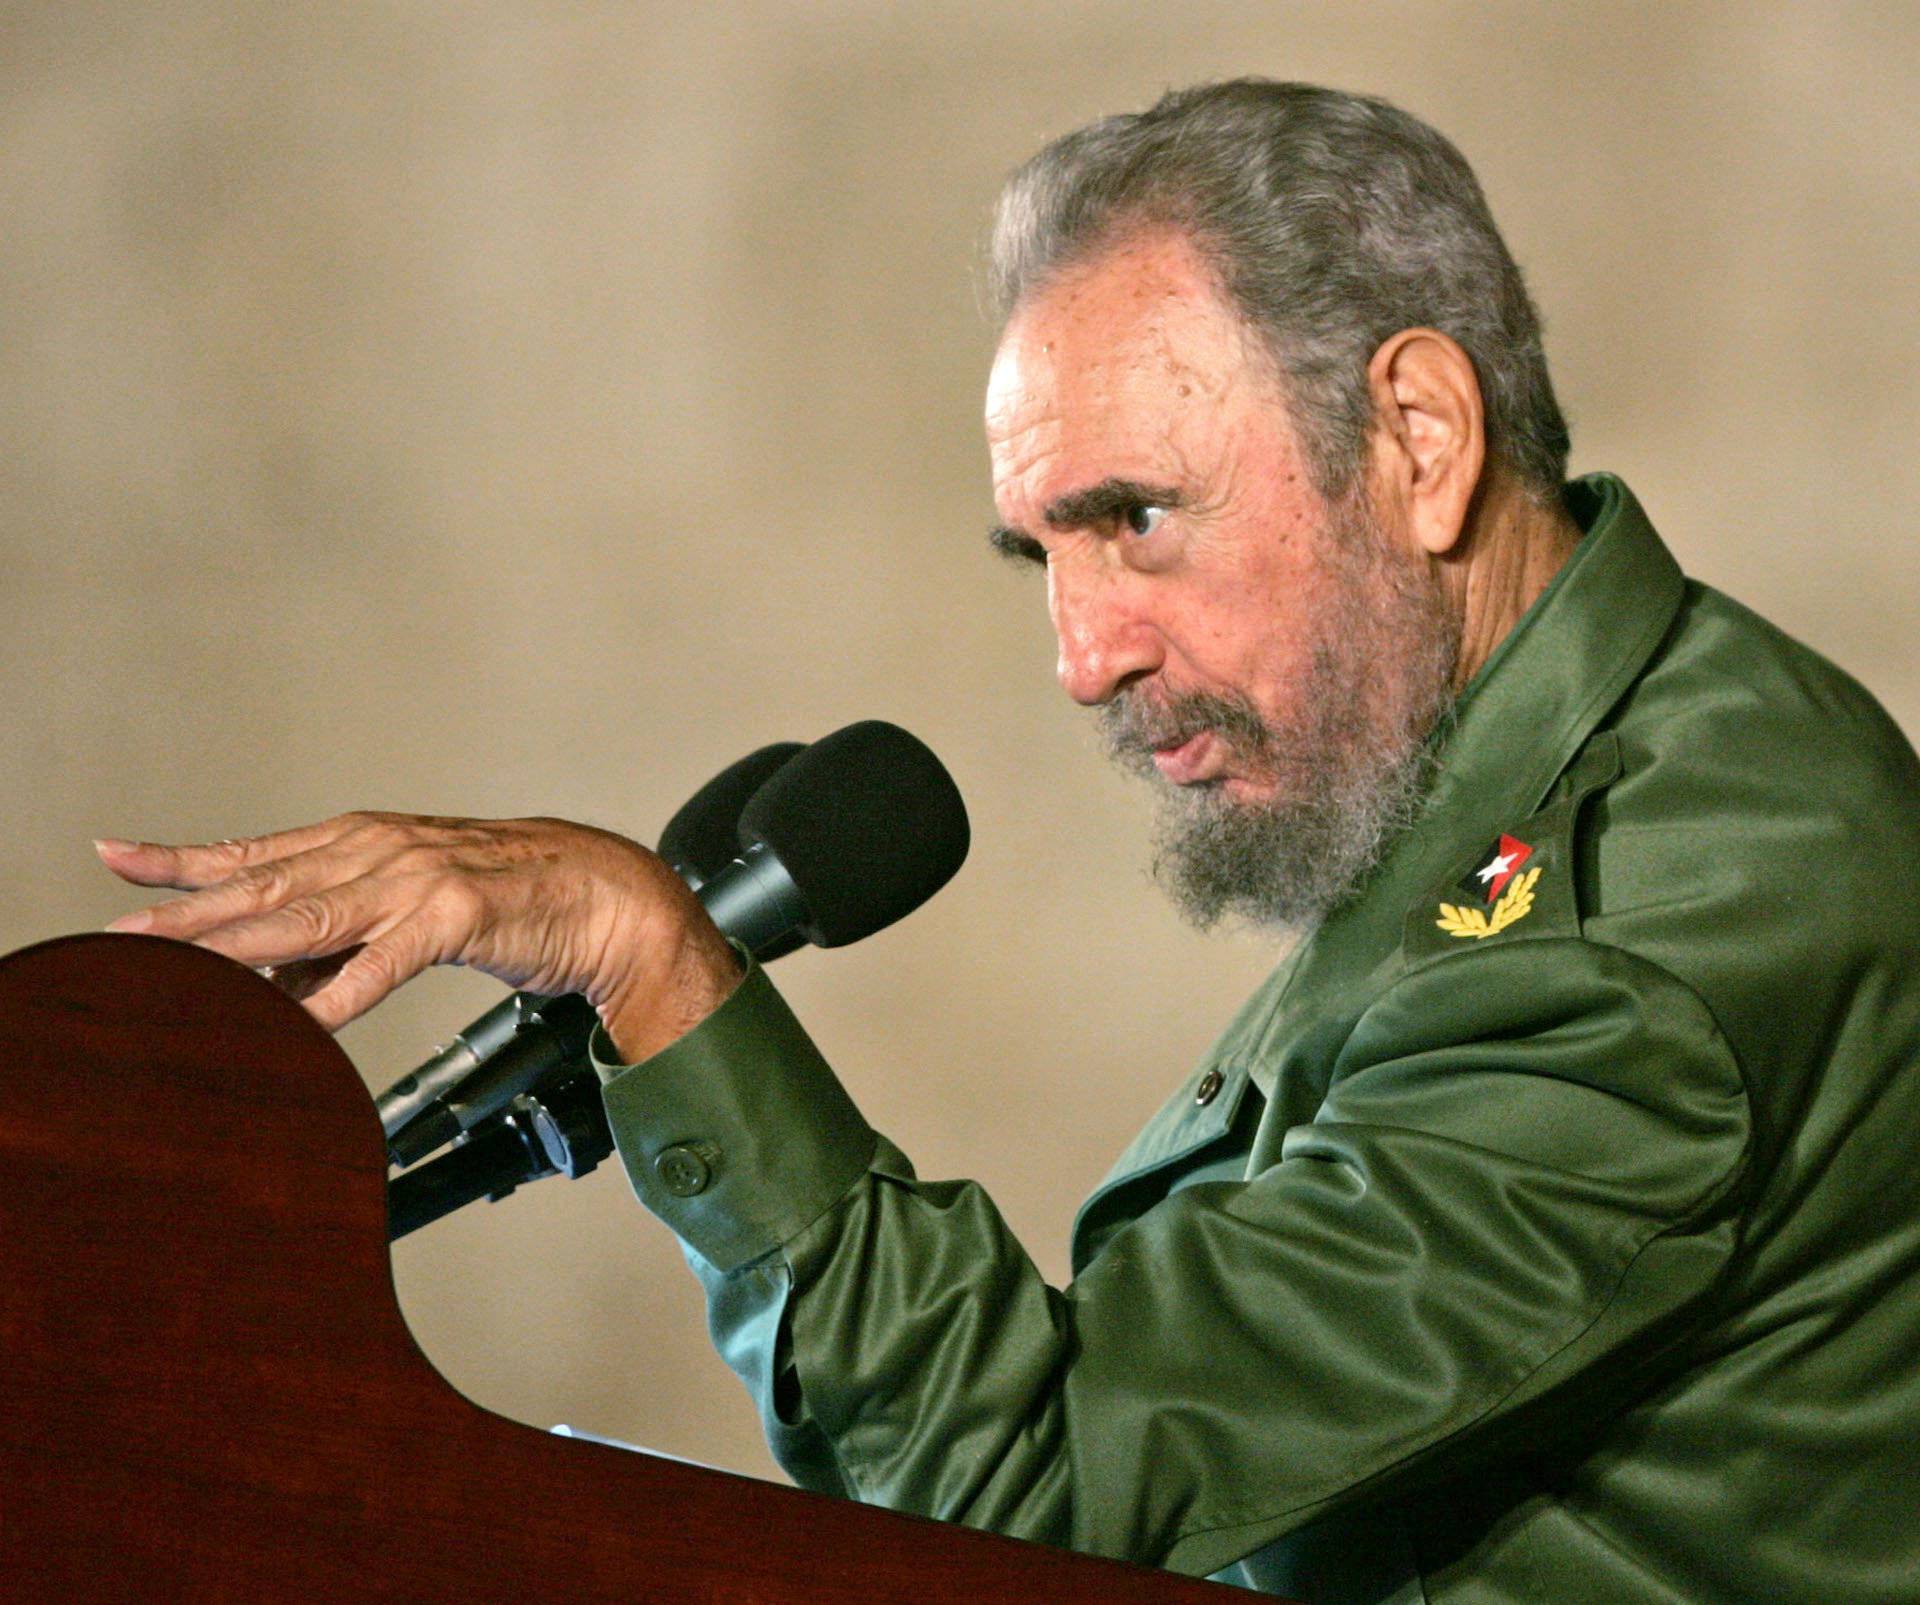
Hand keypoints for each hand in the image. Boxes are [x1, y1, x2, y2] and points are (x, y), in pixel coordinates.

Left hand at [96, 812, 741, 1059]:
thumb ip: (347, 941)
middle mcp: (384, 850)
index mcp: (370, 842)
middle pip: (266, 884)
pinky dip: (337, 995)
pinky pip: (385, 964)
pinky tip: (298, 1021)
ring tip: (173, 964)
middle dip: (184, 910)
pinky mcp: (461, 915)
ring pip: (309, 916)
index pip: (259, 850)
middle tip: (117, 932)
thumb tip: (274, 984)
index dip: (184, 858)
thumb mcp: (417, 913)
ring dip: (234, 944)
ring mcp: (420, 879)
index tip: (114, 856)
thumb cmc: (520, 902)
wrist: (613, 898)